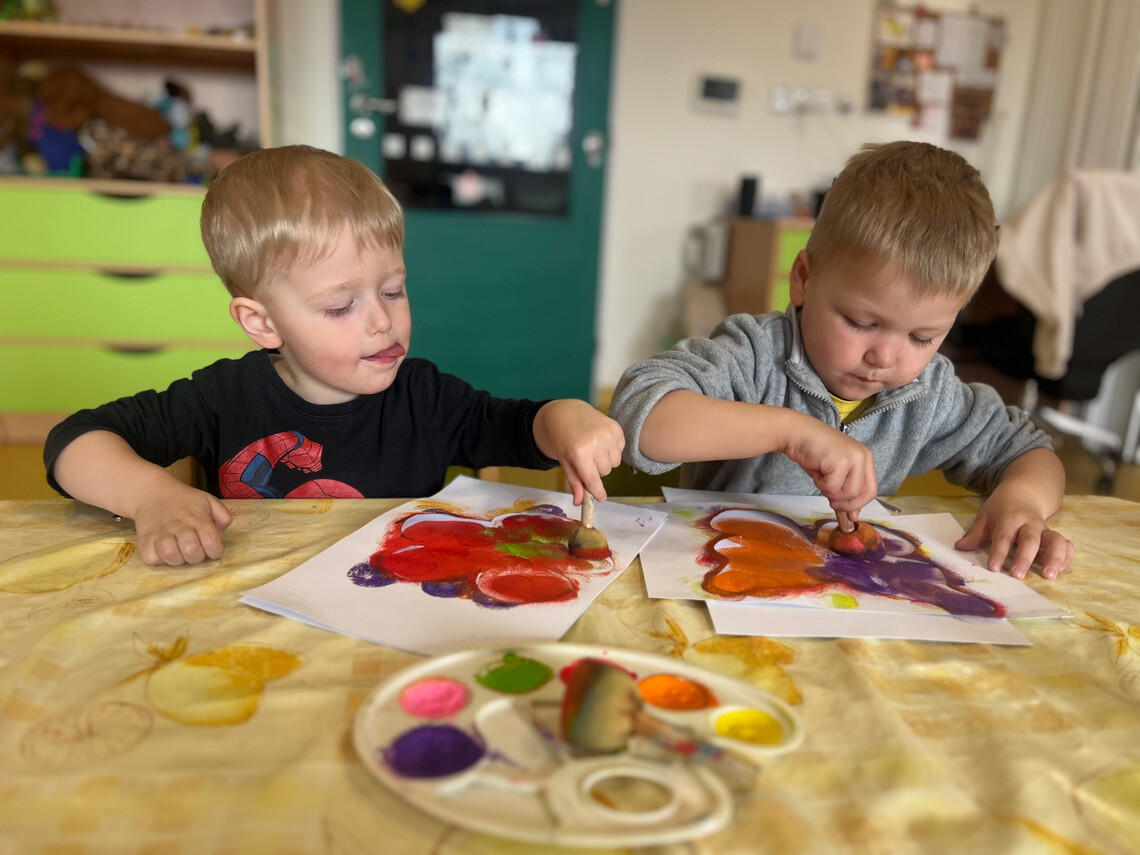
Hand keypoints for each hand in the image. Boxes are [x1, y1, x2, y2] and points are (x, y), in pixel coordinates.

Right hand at [130, 478, 233, 565]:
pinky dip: (159, 560)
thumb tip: (220, 536)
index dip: (215, 551)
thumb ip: (223, 516)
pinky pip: (152, 558)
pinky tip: (163, 552)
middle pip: (192, 551)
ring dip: (178, 559)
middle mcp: (179, 525)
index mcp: (197, 517)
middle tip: (195, 551)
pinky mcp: (144, 540)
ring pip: (171, 555)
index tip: (212, 549)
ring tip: (179, 552)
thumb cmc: (184, 500)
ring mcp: (160, 533)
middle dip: (197, 557)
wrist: (151, 492)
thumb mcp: (208, 501)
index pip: (211, 541)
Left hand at [534, 400, 624, 504]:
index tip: (601, 498)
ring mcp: (608, 434)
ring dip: (606, 461)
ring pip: (614, 463)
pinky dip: (612, 450)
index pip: (593, 479)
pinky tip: (601, 442)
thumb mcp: (565, 462)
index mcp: (579, 452)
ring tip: (594, 450)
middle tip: (587, 459)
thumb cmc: (564, 440)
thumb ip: (574, 482)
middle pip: (605, 472)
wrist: (568, 414)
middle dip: (597, 470)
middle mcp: (596, 442)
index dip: (598, 491)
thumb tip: (579, 502)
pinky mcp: (616, 428)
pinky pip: (620, 451)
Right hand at [782, 418, 877, 519]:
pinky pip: (832, 487)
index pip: (871, 490)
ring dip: (830, 492)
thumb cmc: (813, 452)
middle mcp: (863, 456)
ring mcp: (854, 458)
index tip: (847, 512)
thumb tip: (853, 516)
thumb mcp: (834, 473)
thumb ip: (846, 491)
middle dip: (846, 503)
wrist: (796, 434)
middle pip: (863, 494)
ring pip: (848, 493)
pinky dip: (820, 484)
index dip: (858, 504)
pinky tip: (817, 470)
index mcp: (865, 458)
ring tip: (821, 477)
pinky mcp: (841, 461)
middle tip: (832, 502)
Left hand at [955, 491, 1072, 579]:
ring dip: (1054, 558)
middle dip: (1025, 558)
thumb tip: (960, 547)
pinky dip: (1067, 557)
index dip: (999, 553)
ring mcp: (1045, 529)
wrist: (1023, 492)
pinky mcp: (1055, 535)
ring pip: (1055, 541)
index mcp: (1010, 518)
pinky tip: (1061, 570)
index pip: (1004, 536)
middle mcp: (1030, 523)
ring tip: (1049, 575)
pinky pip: (1066, 545)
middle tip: (1018, 575)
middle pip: (1030, 540)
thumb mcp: (985, 516)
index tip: (994, 569)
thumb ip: (975, 533)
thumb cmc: (1001, 508)